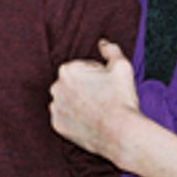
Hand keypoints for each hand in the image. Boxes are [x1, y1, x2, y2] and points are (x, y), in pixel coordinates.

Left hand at [49, 39, 139, 163]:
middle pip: (73, 84)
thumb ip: (111, 50)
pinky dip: (75, 119)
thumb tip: (102, 43)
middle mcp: (55, 88)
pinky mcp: (57, 125)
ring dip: (79, 103)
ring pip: (67, 100)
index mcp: (67, 70)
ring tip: (98, 110)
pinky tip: (90, 121)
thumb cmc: (121, 99)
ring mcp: (55, 108)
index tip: (107, 86)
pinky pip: (65, 118)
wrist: (120, 133)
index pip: (82, 68)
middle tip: (104, 98)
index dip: (98, 76)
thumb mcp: (122, 67)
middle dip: (86, 88)